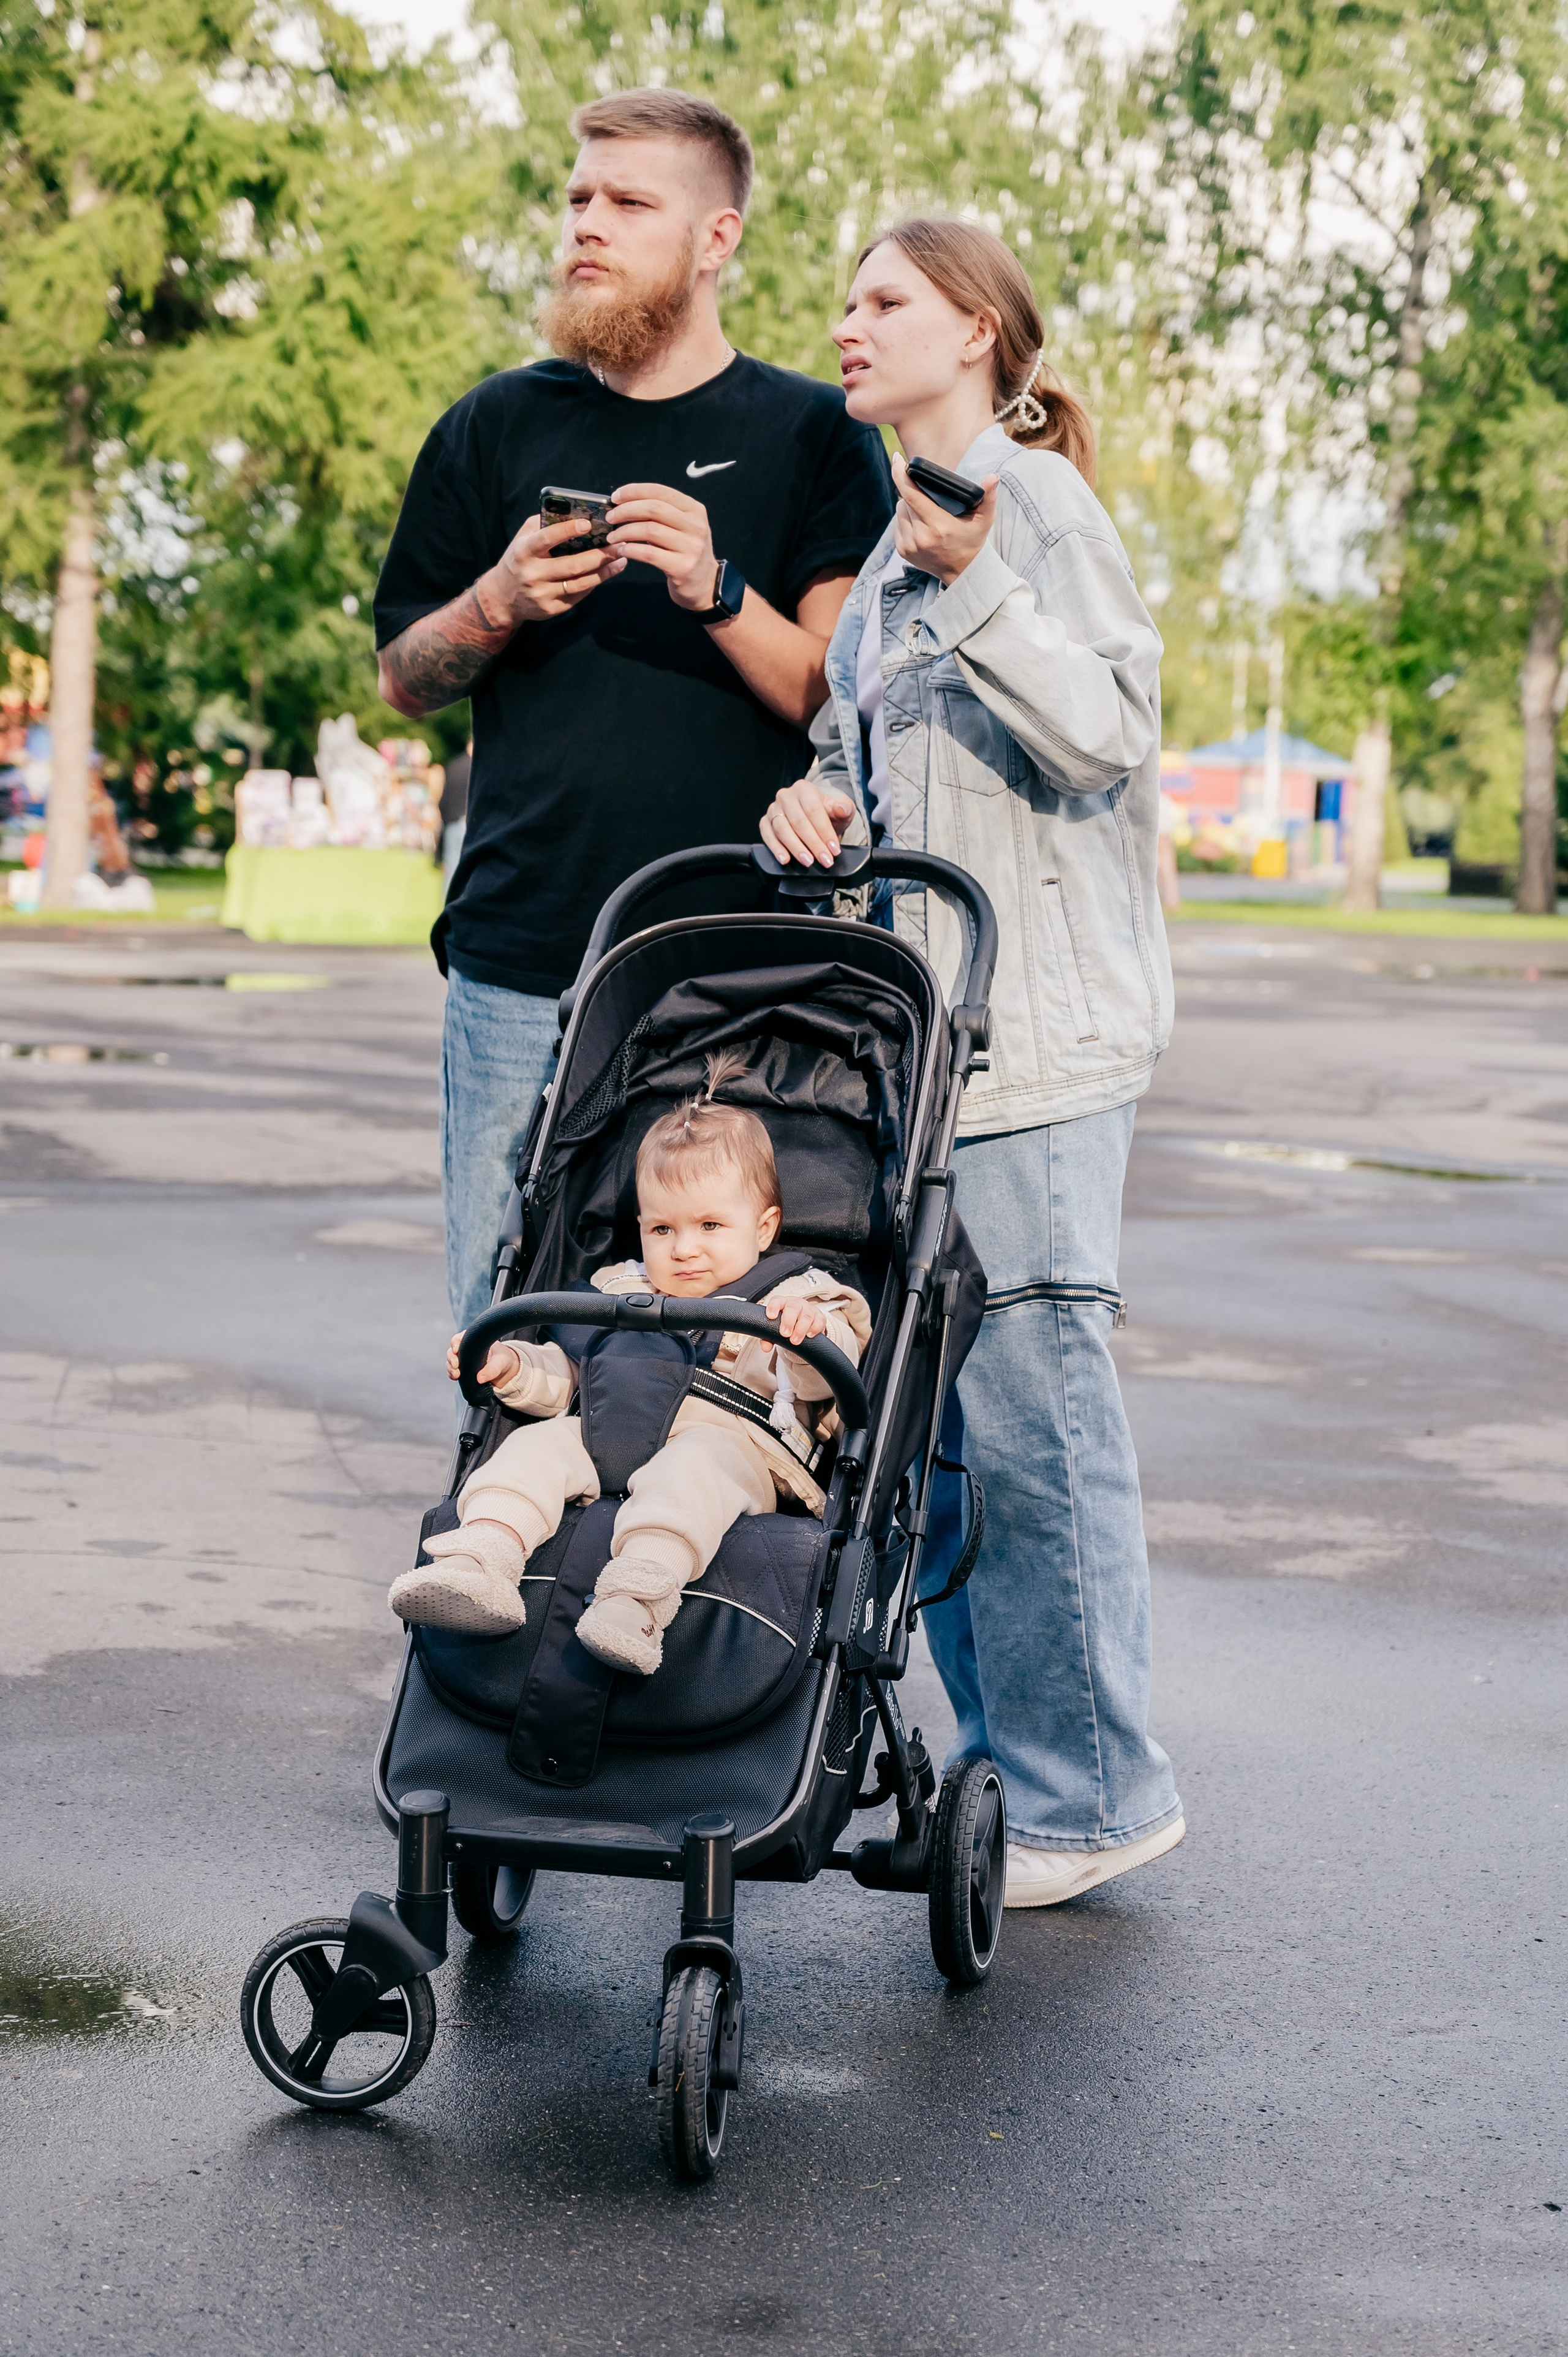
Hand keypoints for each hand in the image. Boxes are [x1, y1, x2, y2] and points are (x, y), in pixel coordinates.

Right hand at [447, 1333, 520, 1387]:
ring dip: (450, 1368)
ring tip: (456, 1375)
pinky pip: (453, 1371)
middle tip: (456, 1366)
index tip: (456, 1350)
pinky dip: (451, 1374)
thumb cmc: (503, 1360)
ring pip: (450, 1361)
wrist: (506, 1370)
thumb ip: (491, 1370)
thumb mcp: (500, 1363)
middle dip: (451, 1358)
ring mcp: (463, 1359)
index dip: (455, 1342)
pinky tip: (454, 1378)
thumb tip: (479, 1379)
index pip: (460, 1337)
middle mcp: (466, 1348)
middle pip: (452, 1350)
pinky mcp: (463, 1369)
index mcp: (474, 1339)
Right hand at [480, 513, 624, 626]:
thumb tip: (574, 512)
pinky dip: (596, 582)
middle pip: (572, 565)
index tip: (588, 523)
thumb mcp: (524, 537)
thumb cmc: (519, 559)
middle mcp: (532, 574)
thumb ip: (544, 523)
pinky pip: (579, 594)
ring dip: (605, 571)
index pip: (547, 539)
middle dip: (599, 555)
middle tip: (619, 544)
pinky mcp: (552, 609)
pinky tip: (608, 571)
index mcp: (524, 552)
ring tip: (621, 558)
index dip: (567, 530)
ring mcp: (543, 594)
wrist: (504, 597)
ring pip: (581, 583)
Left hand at [606, 482, 726, 614]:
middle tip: (610, 518)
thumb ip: (662, 513)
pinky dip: (631, 550)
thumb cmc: (686, 551)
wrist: (704, 584)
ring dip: (624, 532)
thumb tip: (624, 502)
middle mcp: (695, 526)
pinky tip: (622, 551)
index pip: (660, 492)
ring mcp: (691, 547)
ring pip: (649, 530)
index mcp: (694, 509)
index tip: (615, 498)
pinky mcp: (682, 567)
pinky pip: (649, 554)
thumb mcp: (682, 527)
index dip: (634, 491)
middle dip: (626, 510)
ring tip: (612, 537)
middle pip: (654, 509)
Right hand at [759, 777, 854, 867]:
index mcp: (804, 788)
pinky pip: (767, 835)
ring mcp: (773, 809)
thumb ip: (844, 808)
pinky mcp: (765, 822)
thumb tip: (841, 808)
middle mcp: (785, 796)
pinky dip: (776, 849)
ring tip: (808, 861)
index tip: (834, 849)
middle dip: (813, 844)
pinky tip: (785, 859)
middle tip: (824, 860)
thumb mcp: (841, 809)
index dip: (824, 831)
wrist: (814, 816)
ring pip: (781, 829)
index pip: (813, 810)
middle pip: (798, 821)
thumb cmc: (827, 813)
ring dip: (795, 848)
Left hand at [765, 1293, 832, 1345]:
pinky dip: (814, 1328)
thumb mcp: (776, 1328)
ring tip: (795, 1341)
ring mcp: (808, 1309)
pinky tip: (809, 1335)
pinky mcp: (820, 1316)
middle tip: (785, 1334)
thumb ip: (768, 1338)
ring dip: (800, 1329)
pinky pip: (819, 1320)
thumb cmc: (786, 1323)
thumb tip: (765, 1347)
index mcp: (782, 1303)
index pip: (776, 1301)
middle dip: (788, 1321)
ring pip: (806, 1315)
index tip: (771, 1316)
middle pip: (792, 1308)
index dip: (773, 1307)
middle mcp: (795, 1304)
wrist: (802, 1321)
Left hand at [890, 454, 998, 585]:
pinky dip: (905, 519)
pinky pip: (897, 525)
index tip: (897, 459)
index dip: (901, 475)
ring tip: (924, 510)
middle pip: (905, 500)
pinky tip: (918, 523)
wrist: (962, 572)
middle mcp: (920, 537)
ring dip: (908, 505)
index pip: (912, 495)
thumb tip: (993, 477)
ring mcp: (909, 546)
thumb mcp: (984, 520)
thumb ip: (989, 497)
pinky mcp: (903, 551)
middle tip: (927, 494)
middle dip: (912, 491)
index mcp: (939, 526)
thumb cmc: (972, 541)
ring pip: (899, 511)